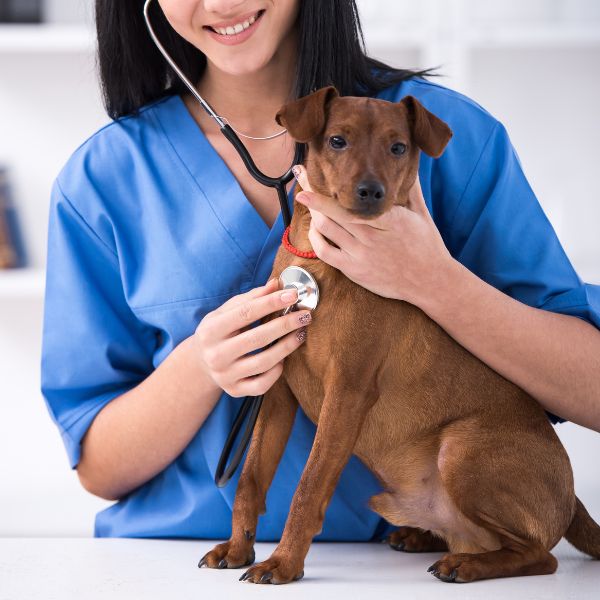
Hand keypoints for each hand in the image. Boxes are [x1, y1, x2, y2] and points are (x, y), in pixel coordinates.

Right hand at [191, 279, 310, 396]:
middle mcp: (216, 354)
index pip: (246, 312)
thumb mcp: (226, 311)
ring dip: (287, 346)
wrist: (200, 364)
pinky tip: (283, 359)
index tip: (293, 295)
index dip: (271, 302)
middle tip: (305, 316)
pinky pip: (262, 384)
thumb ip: (251, 298)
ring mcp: (225, 375)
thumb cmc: (219, 331)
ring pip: (264, 362)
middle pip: (258, 338)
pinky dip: (277, 371)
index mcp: (211, 330)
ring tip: (300, 333)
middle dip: (285, 324)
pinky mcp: (234, 391)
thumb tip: (276, 284)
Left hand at [293, 165, 453, 305]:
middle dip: (311, 194)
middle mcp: (371, 236)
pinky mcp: (354, 270)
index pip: (348, 202)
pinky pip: (325, 252)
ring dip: (313, 214)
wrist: (430, 281)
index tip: (306, 176)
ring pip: (325, 229)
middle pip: (330, 212)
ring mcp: (360, 254)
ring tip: (308, 201)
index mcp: (388, 219)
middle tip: (300, 179)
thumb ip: (411, 188)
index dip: (323, 191)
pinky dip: (316, 238)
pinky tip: (316, 228)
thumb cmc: (427, 245)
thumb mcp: (421, 214)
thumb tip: (410, 165)